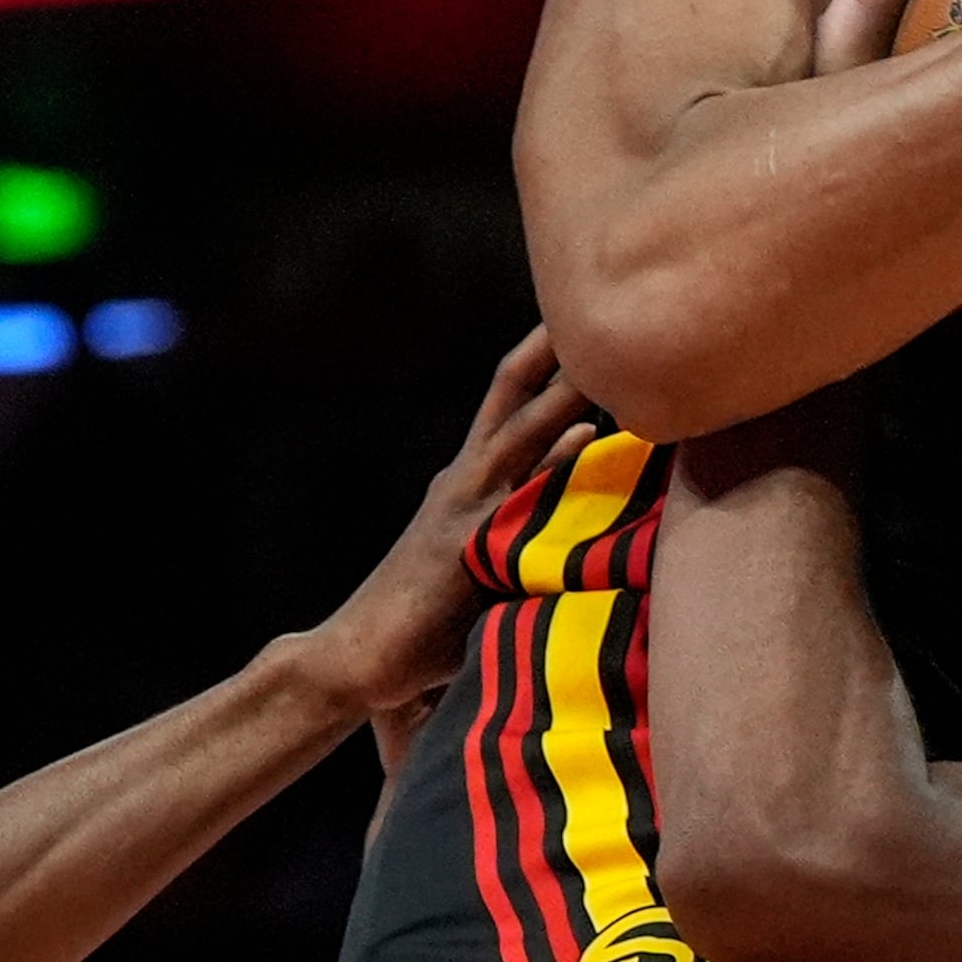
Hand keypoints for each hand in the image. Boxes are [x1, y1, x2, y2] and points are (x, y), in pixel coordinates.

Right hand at [299, 330, 595, 712]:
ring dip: (562, 392)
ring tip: (603, 356)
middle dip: (551, 354)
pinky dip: (552, 461)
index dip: (539, 363)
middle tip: (597, 305)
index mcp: (466, 484)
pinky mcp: (470, 543)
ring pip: (521, 432)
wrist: (359, 656)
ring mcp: (467, 509)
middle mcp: (465, 483)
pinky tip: (582, 435)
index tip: (576, 323)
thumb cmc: (422, 624)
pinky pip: (521, 492)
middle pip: (512, 398)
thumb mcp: (475, 562)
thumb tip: (564, 521)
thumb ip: (515, 535)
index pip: (508, 406)